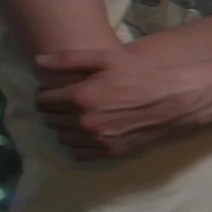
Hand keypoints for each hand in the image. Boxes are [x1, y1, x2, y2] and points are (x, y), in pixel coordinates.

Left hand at [31, 43, 211, 159]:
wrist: (173, 99)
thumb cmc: (139, 74)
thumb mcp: (106, 58)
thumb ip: (69, 59)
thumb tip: (37, 61)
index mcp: (80, 97)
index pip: (43, 101)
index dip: (44, 93)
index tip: (54, 88)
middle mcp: (85, 122)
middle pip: (49, 120)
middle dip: (52, 109)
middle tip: (65, 100)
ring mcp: (97, 140)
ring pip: (61, 137)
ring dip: (63, 126)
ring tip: (76, 114)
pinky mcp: (109, 151)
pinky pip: (78, 153)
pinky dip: (76, 143)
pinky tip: (86, 131)